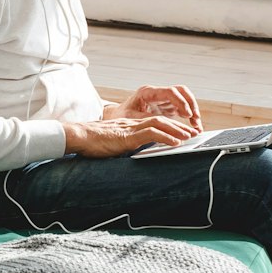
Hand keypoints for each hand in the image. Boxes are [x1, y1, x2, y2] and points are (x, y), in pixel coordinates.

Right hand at [61, 113, 198, 157]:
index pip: (155, 122)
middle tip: (193, 133)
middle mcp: (132, 123)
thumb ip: (124, 145)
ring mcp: (130, 128)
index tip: (183, 133)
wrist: (78, 136)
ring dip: (177, 130)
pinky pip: (151, 133)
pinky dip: (166, 137)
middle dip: (179, 126)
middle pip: (161, 119)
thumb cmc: (90, 142)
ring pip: (160, 123)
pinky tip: (175, 143)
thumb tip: (133, 153)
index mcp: (129, 125)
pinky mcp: (128, 136)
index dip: (171, 126)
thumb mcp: (112, 143)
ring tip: (189, 137)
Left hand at [106, 84, 202, 134]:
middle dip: (191, 104)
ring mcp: (162, 100)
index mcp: (148, 92)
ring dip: (192, 110)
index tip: (187, 114)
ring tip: (196, 125)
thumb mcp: (132, 119)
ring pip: (184, 99)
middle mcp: (157, 94)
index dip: (181, 102)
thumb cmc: (121, 116)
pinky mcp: (166, 107)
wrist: (115, 116)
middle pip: (181, 92)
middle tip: (195, 119)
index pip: (170, 92)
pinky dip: (189, 116)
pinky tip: (192, 126)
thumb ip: (147, 120)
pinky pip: (181, 109)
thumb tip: (163, 125)